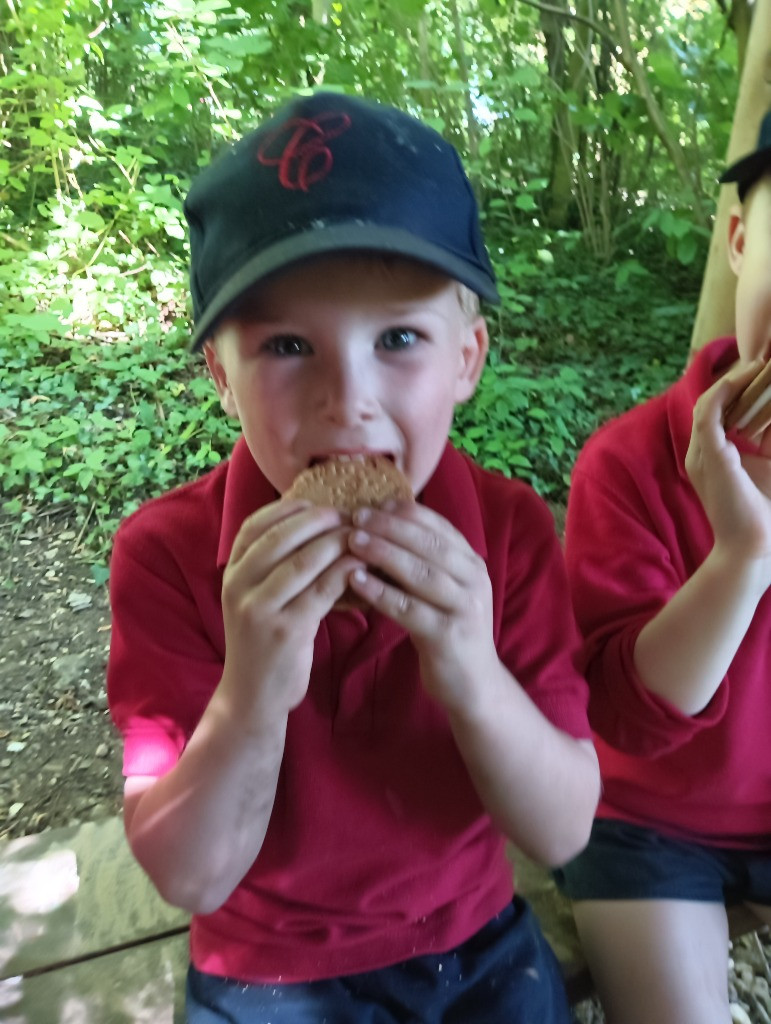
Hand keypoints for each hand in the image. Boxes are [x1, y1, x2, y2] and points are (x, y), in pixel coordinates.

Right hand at [220, 499, 362, 723]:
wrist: (252, 696)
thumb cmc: (263, 641)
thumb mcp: (255, 599)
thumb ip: (271, 566)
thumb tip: (311, 523)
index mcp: (232, 574)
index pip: (254, 526)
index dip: (287, 508)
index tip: (315, 500)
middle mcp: (238, 587)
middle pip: (280, 538)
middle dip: (317, 520)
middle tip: (347, 513)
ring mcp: (259, 609)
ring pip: (302, 561)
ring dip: (335, 542)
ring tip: (360, 534)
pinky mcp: (284, 630)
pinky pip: (321, 590)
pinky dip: (343, 572)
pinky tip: (361, 565)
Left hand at [346, 503, 497, 709]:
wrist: (473, 684)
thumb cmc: (448, 630)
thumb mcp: (443, 591)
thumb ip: (423, 562)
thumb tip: (380, 527)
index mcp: (472, 563)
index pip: (439, 527)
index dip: (406, 512)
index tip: (374, 503)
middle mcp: (474, 580)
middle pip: (428, 544)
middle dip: (390, 527)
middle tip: (356, 516)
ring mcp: (464, 607)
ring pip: (420, 572)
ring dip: (383, 553)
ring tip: (352, 541)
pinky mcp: (448, 635)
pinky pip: (409, 608)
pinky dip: (381, 592)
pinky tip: (356, 580)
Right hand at [686, 363, 770, 567]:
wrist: (753, 550)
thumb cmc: (764, 518)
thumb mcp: (769, 469)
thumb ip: (767, 443)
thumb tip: (769, 417)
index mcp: (716, 459)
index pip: (722, 415)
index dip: (741, 392)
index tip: (763, 374)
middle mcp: (702, 455)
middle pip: (713, 405)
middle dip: (738, 382)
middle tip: (763, 363)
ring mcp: (701, 456)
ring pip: (708, 404)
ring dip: (734, 381)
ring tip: (758, 365)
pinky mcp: (708, 457)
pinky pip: (708, 413)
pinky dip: (725, 391)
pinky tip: (747, 377)